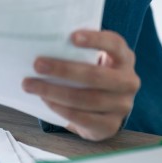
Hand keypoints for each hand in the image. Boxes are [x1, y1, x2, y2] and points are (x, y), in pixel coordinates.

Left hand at [21, 29, 139, 141]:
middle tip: (37, 64)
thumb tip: (42, 41)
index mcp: (125, 58)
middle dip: (64, 70)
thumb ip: (78, 51)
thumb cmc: (92, 76)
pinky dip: (61, 109)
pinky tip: (46, 101)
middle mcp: (129, 81)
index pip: (115, 44)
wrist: (104, 111)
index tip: (72, 37)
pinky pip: (84, 118)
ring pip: (88, 99)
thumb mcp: (93, 60)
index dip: (95, 40)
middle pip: (96, 75)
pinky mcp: (111, 126)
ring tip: (32, 85)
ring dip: (55, 92)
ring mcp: (123, 105)